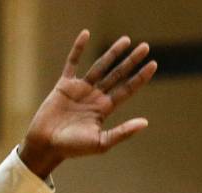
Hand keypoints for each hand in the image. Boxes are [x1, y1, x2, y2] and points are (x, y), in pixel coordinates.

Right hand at [19, 29, 156, 177]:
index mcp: (105, 109)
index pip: (127, 90)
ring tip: (126, 40)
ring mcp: (80, 89)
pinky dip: (78, 48)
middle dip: (131, 61)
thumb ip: (122, 132)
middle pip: (117, 75)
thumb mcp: (102, 142)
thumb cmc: (74, 148)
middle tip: (146, 47)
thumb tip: (145, 123)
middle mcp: (95, 97)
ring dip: (113, 53)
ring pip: (100, 66)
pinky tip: (86, 34)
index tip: (153, 65)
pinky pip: (72, 62)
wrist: (48, 145)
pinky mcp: (64, 84)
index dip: (140, 77)